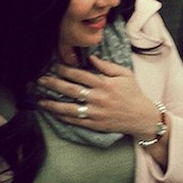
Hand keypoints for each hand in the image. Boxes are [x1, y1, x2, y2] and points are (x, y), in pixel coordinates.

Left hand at [39, 56, 157, 138]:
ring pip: (69, 108)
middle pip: (71, 90)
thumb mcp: (124, 74)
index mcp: (104, 84)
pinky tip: (53, 113)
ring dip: (53, 104)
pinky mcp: (95, 124)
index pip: (80, 75)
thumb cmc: (134, 94)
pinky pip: (75, 121)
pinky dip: (63, 117)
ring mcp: (95, 112)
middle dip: (53, 84)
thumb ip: (107, 66)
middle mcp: (98, 98)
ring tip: (40, 100)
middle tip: (40, 81)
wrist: (142, 117)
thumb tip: (91, 57)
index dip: (65, 70)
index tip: (54, 66)